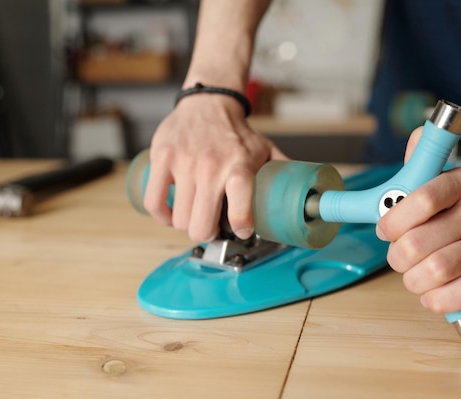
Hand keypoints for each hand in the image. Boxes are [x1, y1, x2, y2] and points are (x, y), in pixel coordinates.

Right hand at [143, 94, 286, 241]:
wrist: (208, 103)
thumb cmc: (236, 134)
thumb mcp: (265, 150)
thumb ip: (283, 173)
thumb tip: (306, 196)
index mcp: (239, 167)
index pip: (239, 210)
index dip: (240, 228)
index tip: (241, 231)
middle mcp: (210, 167)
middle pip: (201, 226)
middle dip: (207, 233)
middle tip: (211, 227)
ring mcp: (183, 163)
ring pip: (179, 220)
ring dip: (187, 225)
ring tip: (194, 217)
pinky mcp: (161, 158)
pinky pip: (153, 202)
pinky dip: (162, 216)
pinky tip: (171, 214)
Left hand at [376, 127, 460, 313]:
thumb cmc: (457, 205)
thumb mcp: (439, 175)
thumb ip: (420, 156)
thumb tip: (418, 133)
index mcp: (459, 183)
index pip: (421, 199)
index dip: (392, 221)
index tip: (384, 229)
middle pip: (418, 244)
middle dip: (396, 256)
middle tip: (398, 255)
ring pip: (435, 272)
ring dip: (411, 279)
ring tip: (412, 274)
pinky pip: (460, 294)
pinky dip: (435, 299)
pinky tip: (430, 291)